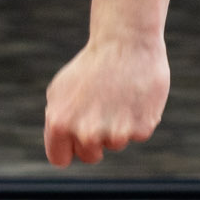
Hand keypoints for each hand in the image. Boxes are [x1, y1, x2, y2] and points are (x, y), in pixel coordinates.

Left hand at [43, 33, 168, 165]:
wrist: (126, 41)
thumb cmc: (91, 65)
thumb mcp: (60, 91)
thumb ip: (57, 121)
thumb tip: (62, 146)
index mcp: (60, 124)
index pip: (60, 159)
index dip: (69, 148)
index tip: (77, 139)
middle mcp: (86, 133)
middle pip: (90, 156)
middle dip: (95, 140)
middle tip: (102, 110)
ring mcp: (115, 133)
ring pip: (115, 145)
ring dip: (118, 127)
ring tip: (118, 97)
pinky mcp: (141, 129)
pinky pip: (137, 134)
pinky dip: (138, 119)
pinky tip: (134, 97)